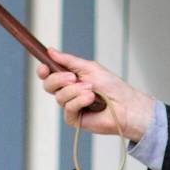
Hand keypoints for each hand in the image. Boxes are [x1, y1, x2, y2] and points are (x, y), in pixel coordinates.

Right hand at [37, 48, 154, 141]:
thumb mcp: (89, 67)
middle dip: (58, 79)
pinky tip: (91, 100)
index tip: (44, 67)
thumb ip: (68, 60)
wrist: (126, 105)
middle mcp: (68, 91)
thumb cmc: (112, 86)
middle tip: (73, 78)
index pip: (49, 74)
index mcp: (70, 77)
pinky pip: (68, 108)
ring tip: (91, 90)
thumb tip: (50, 51)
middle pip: (48, 85)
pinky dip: (79, 102)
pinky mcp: (74, 119)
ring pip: (58, 97)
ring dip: (75, 91)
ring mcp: (70, 105)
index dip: (43, 70)